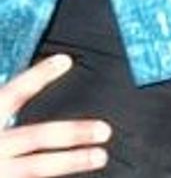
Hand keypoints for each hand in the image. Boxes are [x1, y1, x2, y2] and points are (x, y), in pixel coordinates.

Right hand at [0, 54, 111, 177]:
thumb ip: (4, 107)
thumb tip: (36, 81)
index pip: (11, 93)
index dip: (37, 76)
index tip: (66, 60)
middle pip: (36, 136)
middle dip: (72, 132)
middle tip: (105, 130)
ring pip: (36, 168)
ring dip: (71, 161)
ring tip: (101, 155)